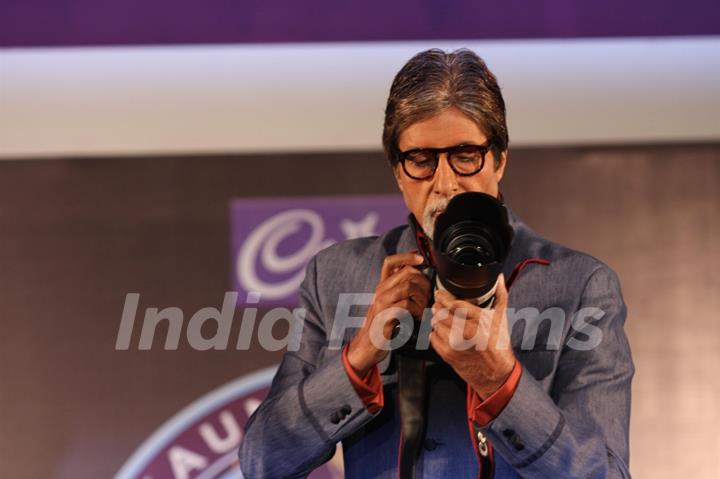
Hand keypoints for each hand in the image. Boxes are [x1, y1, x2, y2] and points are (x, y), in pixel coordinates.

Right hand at [346, 252, 431, 375]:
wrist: (367, 346)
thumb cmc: (383, 326)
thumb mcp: (390, 304)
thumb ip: (399, 290)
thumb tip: (418, 277)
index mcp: (382, 286)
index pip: (390, 262)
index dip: (407, 256)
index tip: (421, 259)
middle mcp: (380, 290)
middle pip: (407, 273)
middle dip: (423, 283)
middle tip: (427, 297)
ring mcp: (381, 302)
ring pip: (408, 286)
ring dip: (421, 297)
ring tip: (423, 309)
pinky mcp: (385, 315)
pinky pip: (406, 305)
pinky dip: (417, 311)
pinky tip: (417, 318)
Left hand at [429, 274, 515, 398]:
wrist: (496, 373)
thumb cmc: (499, 345)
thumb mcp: (501, 317)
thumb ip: (500, 294)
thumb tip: (498, 277)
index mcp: (479, 320)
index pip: (453, 303)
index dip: (443, 297)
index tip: (439, 294)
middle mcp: (466, 331)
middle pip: (441, 312)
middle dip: (438, 307)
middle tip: (438, 305)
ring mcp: (455, 344)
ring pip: (435, 324)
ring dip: (436, 320)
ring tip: (442, 318)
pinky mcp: (447, 354)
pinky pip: (432, 338)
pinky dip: (435, 333)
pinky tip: (443, 332)